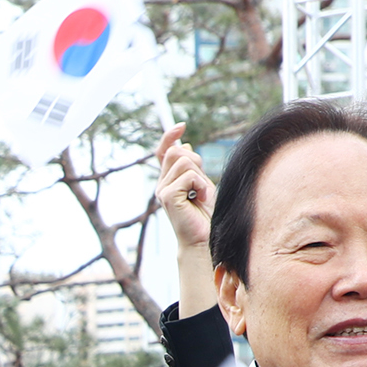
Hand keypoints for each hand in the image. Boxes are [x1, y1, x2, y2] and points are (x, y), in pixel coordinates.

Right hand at [156, 123, 216, 251]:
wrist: (203, 239)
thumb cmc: (204, 215)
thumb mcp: (200, 184)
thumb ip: (192, 167)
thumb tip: (184, 145)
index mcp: (168, 180)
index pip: (164, 151)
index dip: (170, 136)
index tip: (181, 126)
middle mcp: (162, 184)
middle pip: (176, 152)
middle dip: (195, 161)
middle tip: (201, 183)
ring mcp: (162, 190)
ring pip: (184, 161)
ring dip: (200, 176)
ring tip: (202, 194)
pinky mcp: (168, 196)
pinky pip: (189, 175)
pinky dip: (201, 185)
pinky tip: (201, 199)